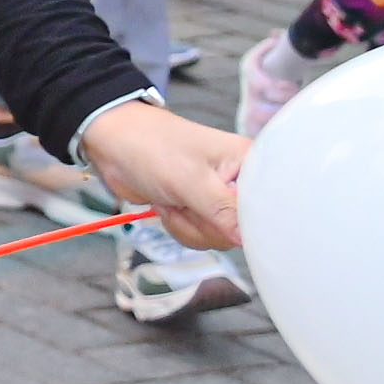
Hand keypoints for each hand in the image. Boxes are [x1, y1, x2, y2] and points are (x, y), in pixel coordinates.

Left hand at [78, 100, 249, 250]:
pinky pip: (203, 236)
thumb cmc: (149, 145)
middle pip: (245, 230)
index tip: (226, 221)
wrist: (112, 143)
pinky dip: (182, 228)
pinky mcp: (202, 210)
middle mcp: (241, 183)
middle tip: (188, 202)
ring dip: (191, 226)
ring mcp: (220, 199)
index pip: (272, 208)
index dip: (252, 223)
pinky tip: (169, 206)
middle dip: (209, 224)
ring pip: (221, 238)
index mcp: (251, 165)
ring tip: (175, 200)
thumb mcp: (188, 179)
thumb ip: (221, 211)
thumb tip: (248, 240)